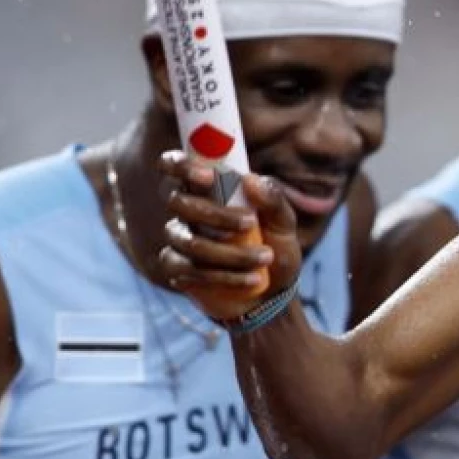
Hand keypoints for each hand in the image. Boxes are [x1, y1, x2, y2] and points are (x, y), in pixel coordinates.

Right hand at [155, 151, 300, 322]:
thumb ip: (273, 198)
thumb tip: (250, 179)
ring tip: (265, 258)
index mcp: (208, 190)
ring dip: (231, 253)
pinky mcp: (177, 271)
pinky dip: (224, 276)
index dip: (181, 165)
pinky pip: (189, 270)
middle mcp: (187, 212)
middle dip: (216, 215)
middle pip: (178, 201)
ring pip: (189, 242)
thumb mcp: (284, 223)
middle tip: (250, 223)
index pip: (174, 166)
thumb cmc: (275, 247)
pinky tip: (250, 279)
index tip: (209, 176)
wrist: (274, 293)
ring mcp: (179, 241)